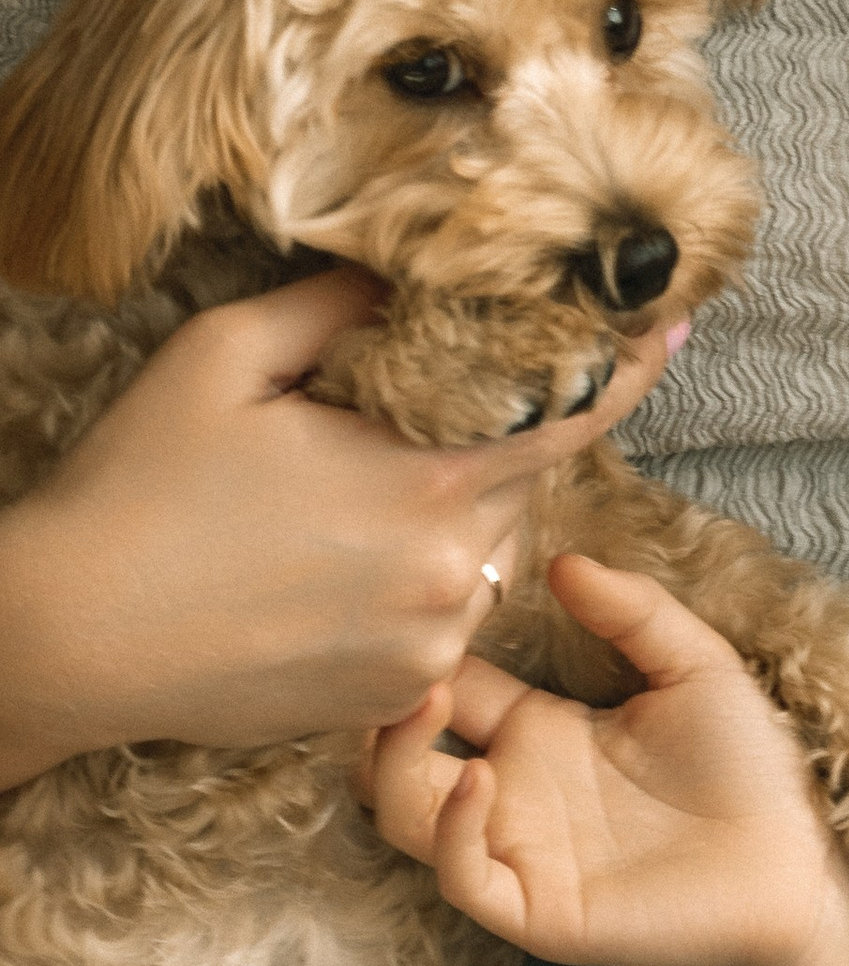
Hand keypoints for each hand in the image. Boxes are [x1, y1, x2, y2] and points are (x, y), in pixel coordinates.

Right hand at [0, 272, 671, 782]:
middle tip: (406, 416)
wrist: (65, 639)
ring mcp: (428, 644)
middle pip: (521, 477)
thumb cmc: (137, 488)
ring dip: (448, 514)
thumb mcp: (226, 354)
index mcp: (427, 478)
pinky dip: (414, 579)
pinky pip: (444, 617)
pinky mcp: (395, 697)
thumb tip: (408, 268)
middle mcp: (451, 569)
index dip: (624, 366)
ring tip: (337, 503)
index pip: (570, 413)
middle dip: (489, 434)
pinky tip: (325, 566)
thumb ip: (337, 302)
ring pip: (484, 550)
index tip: (666, 324)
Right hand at [365, 552, 848, 965]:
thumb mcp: (695, 664)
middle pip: (398, 754)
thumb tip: (564, 561)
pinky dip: (450, 831)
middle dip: (380, 708)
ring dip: (395, 763)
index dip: (423, 651)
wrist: (796, 856)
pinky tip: (478, 781)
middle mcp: (513, 788)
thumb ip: (634, 611)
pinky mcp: (537, 908)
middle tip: (395, 658)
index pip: (447, 686)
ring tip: (424, 704)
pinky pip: (462, 875)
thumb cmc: (748, 763)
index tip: (416, 604)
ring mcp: (517, 850)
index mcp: (539, 728)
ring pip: (405, 814)